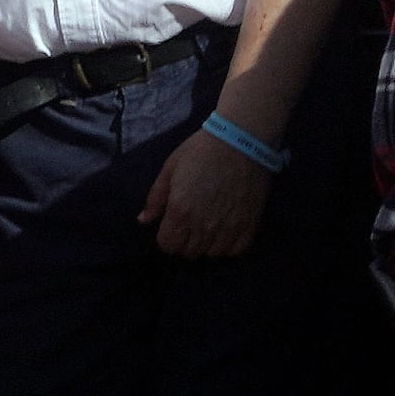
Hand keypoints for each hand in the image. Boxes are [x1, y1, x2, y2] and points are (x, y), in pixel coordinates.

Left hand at [141, 119, 275, 260]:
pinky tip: (225, 231)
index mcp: (181, 212)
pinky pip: (236, 250)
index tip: (170, 227)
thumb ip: (155, 199)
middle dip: (184, 241)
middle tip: (188, 224)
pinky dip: (228, 245)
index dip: (166, 238)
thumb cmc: (200, 151)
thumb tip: (143, 220)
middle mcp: (204, 226)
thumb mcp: (169, 169)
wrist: (241, 141)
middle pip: (189, 252)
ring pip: (212, 254)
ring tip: (207, 227)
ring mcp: (229, 228)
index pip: (168, 245)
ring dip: (206, 244)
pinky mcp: (250, 225)